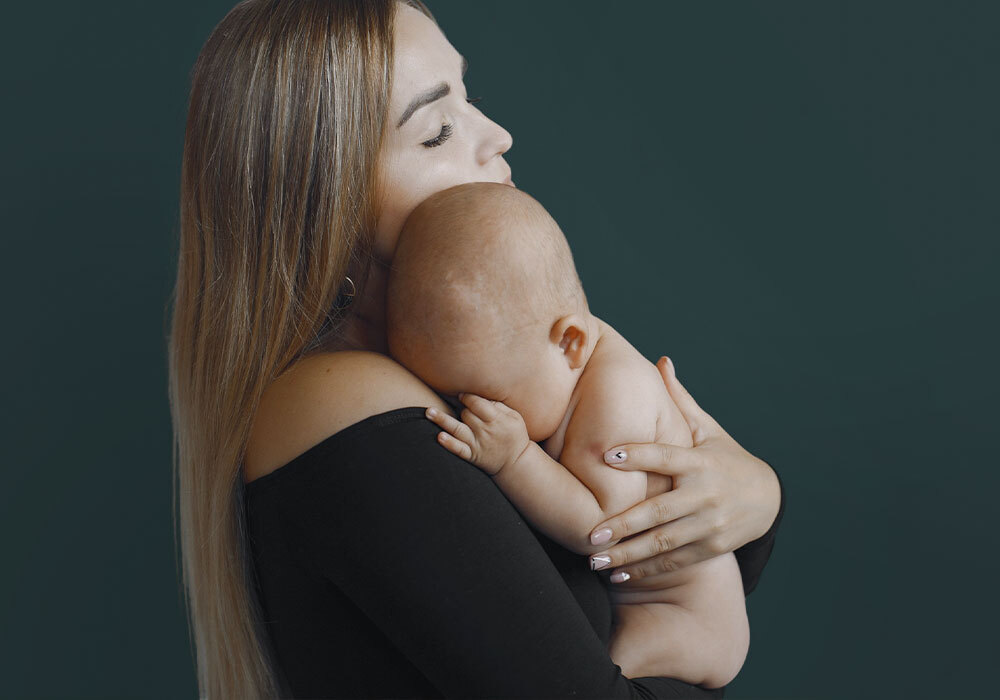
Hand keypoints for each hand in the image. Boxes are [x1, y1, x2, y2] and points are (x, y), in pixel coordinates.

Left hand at [425, 393, 530, 475]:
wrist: (515, 463)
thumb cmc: (514, 436)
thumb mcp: (514, 418)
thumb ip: (499, 406)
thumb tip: (481, 395)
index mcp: (496, 419)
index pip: (478, 404)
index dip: (467, 397)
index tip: (462, 395)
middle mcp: (485, 431)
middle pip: (466, 414)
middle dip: (459, 407)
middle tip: (455, 404)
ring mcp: (477, 443)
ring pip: (457, 429)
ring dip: (442, 420)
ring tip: (428, 412)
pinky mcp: (472, 455)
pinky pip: (459, 449)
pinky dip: (449, 444)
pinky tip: (440, 437)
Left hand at [589, 356, 780, 582]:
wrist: (768, 499)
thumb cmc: (726, 458)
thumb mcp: (708, 429)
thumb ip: (680, 402)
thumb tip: (661, 360)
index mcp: (699, 461)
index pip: (665, 456)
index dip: (637, 454)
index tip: (605, 456)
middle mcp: (705, 494)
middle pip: (661, 512)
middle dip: (624, 525)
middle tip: (590, 534)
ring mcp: (710, 524)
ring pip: (664, 543)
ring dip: (628, 554)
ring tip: (595, 560)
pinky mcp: (712, 547)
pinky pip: (675, 561)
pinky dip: (646, 569)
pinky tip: (618, 574)